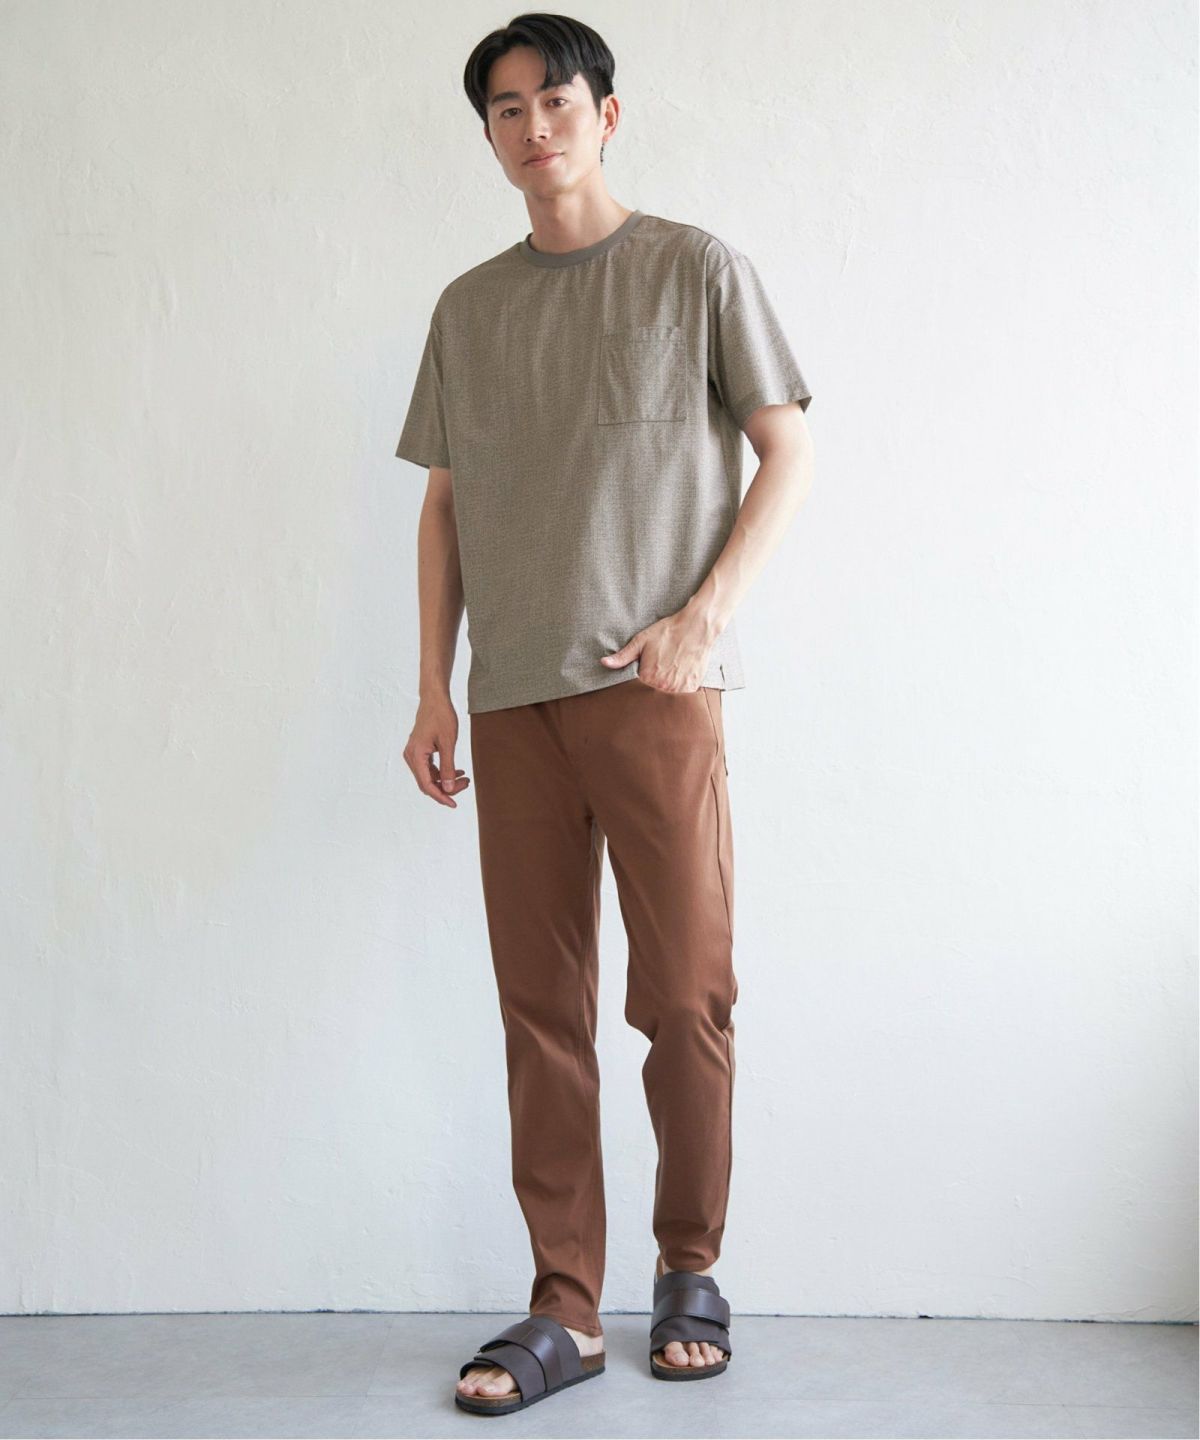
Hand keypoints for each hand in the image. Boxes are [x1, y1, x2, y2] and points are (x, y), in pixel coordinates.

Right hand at [405, 696, 469, 807]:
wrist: (434, 698)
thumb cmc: (441, 716)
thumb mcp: (448, 743)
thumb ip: (448, 767)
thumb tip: (448, 788)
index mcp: (416, 755)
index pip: (427, 785)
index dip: (440, 797)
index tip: (454, 804)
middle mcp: (411, 756)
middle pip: (427, 783)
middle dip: (446, 788)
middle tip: (466, 784)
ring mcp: (413, 754)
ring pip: (429, 777)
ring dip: (445, 781)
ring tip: (465, 778)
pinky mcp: (419, 751)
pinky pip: (429, 768)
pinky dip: (442, 772)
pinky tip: (457, 771)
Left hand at [600, 606, 716, 693]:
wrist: (696, 627)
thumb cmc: (669, 632)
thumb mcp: (642, 641)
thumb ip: (623, 656)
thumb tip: (604, 663)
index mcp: (649, 678)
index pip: (635, 694)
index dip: (633, 691)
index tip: (634, 686)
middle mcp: (664, 687)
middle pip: (651, 699)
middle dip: (647, 695)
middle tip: (652, 679)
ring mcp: (680, 689)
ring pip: (666, 701)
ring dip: (662, 695)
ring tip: (664, 679)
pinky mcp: (692, 687)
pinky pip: (681, 699)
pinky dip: (676, 694)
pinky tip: (675, 681)